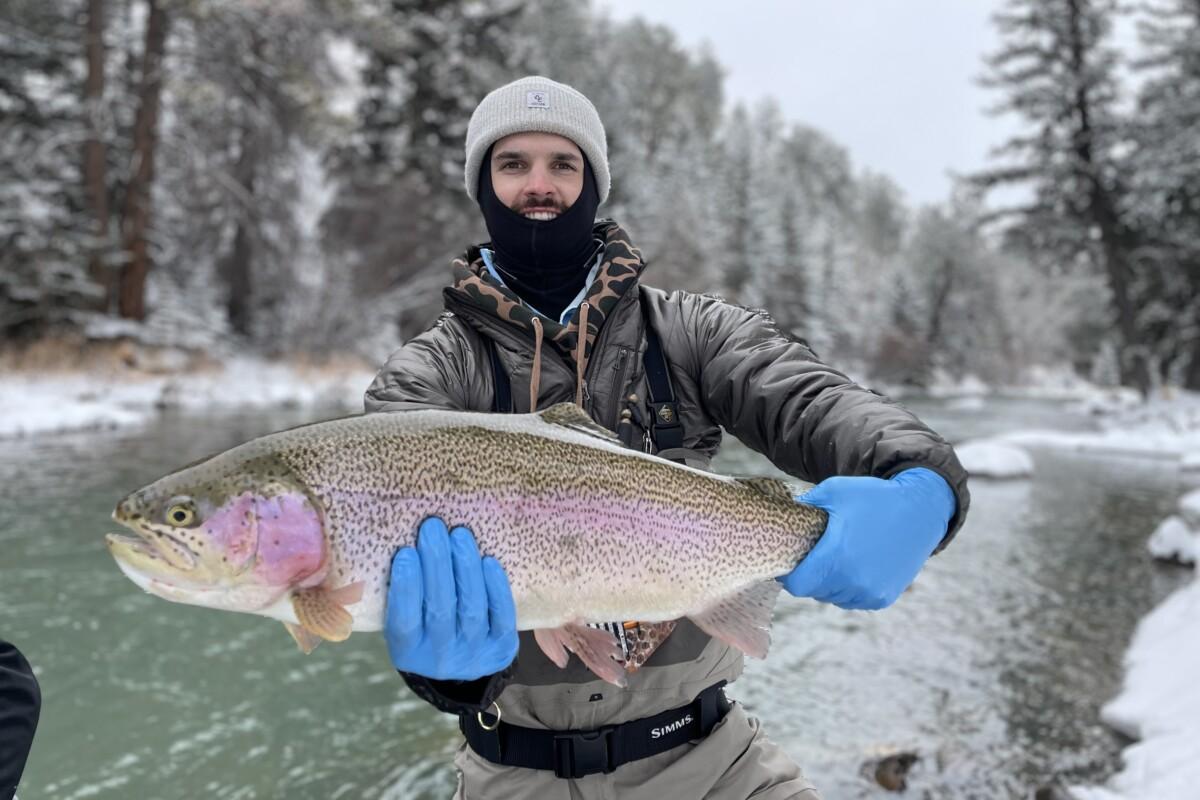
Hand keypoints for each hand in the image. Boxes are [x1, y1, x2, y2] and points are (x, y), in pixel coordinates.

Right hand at [384, 517, 518, 679]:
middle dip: (437, 563)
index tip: (406, 552)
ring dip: (466, 568)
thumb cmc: (425, 631)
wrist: (462, 668)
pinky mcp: (501, 646)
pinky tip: (488, 560)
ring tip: (460, 535)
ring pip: (471, 608)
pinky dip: (496, 587)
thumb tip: (407, 544)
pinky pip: (501, 615)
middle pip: (439, 608)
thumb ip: (402, 596)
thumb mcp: (404, 624)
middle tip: (433, 527)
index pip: (405, 619)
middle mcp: (440, 655)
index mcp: (408, 650)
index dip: (406, 587)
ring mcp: (473, 652)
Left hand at [780, 468, 955, 609]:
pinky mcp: (883, 597)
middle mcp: (853, 581)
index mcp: (836, 557)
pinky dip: (849, 588)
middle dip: (810, 575)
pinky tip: (854, 566)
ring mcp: (870, 592)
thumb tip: (782, 515)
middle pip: (814, 591)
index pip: (797, 585)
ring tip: (837, 558)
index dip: (789, 575)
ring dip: (829, 584)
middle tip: (816, 555)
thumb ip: (805, 505)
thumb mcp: (833, 491)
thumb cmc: (873, 498)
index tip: (791, 562)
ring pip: (833, 598)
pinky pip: (854, 600)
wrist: (920, 510)